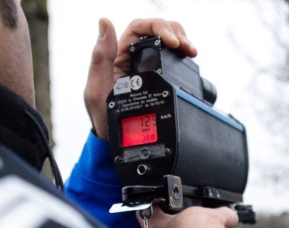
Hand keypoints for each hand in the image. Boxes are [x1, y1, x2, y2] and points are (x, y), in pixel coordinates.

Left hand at [84, 18, 196, 138]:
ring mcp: (147, 68)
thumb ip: (100, 57)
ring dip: (182, 43)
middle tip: (187, 48)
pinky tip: (189, 63)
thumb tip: (105, 22)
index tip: (172, 42)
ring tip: (191, 53)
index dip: (158, 27)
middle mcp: (132, 57)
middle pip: (157, 31)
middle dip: (176, 33)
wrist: (117, 143)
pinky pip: (173, 61)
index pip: (139, 28)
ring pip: (168, 43)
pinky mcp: (159, 79)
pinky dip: (183, 58)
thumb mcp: (97, 89)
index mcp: (117, 54)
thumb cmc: (102, 118)